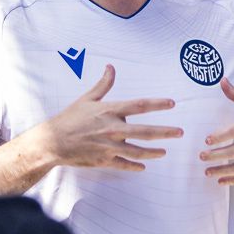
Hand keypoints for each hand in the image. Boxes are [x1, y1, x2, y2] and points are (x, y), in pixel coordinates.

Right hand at [41, 64, 181, 171]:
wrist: (52, 141)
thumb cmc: (70, 118)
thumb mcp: (87, 99)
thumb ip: (103, 84)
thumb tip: (111, 67)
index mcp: (110, 111)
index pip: (140, 105)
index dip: (158, 104)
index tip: (172, 103)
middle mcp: (113, 129)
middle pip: (146, 131)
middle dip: (165, 132)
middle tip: (180, 132)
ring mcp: (110, 146)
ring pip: (138, 151)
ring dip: (154, 152)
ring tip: (165, 152)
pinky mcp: (104, 160)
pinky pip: (124, 165)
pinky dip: (135, 166)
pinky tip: (144, 167)